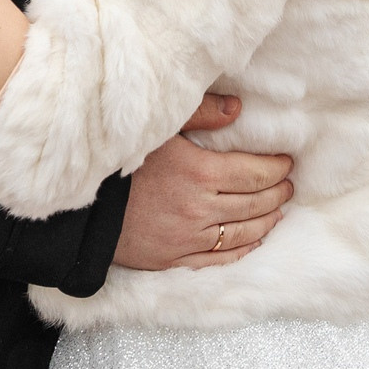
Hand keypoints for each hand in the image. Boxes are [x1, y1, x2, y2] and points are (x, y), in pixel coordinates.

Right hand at [112, 93, 295, 271]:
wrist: (80, 208)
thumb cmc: (118, 162)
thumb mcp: (159, 126)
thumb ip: (200, 112)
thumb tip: (237, 109)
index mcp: (199, 173)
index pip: (256, 173)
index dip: (277, 169)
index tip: (286, 163)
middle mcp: (199, 209)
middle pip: (254, 203)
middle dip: (278, 193)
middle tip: (288, 185)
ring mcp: (187, 238)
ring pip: (242, 233)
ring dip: (267, 220)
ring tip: (278, 209)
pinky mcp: (173, 259)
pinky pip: (219, 259)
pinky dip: (243, 249)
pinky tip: (254, 240)